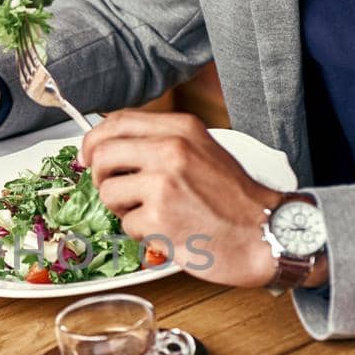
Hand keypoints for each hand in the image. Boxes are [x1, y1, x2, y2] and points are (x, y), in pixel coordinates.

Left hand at [81, 110, 294, 286]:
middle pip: (102, 154)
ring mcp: (163, 183)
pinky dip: (142, 233)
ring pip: (108, 191)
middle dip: (102, 177)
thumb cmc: (235, 199)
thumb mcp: (203, 152)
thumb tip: (112, 147)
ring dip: (122, 209)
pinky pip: (126, 224)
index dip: (94, 141)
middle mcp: (170, 150)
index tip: (89, 156)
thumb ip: (162, 143)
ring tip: (150, 214)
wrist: (264, 233)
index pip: (116, 121)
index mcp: (181, 129)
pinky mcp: (159, 217)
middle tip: (117, 192)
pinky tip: (167, 230)